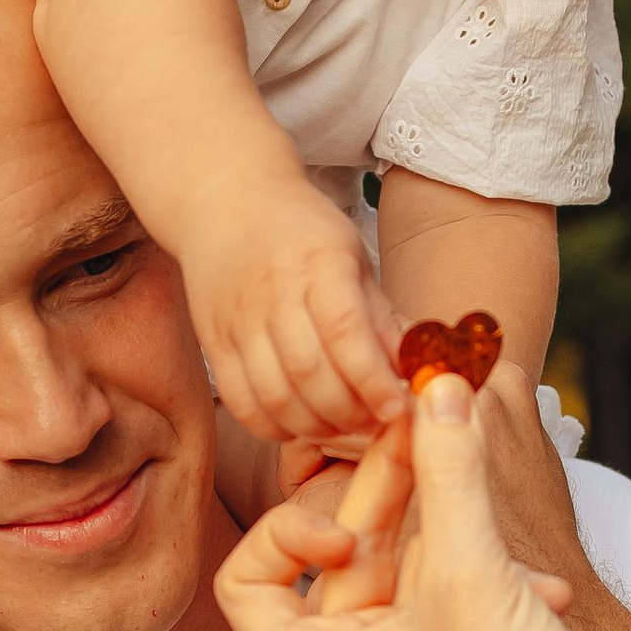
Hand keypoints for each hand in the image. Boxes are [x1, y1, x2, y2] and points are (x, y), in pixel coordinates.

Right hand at [183, 187, 408, 443]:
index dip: (374, 380)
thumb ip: (381, 316)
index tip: (398, 407)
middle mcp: (272, 294)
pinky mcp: (214, 343)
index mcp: (316, 264)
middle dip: (350, 413)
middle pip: (309, 373)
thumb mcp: (351, 257)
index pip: (345, 333)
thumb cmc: (299, 230)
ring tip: (343, 428)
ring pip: (274, 396)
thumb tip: (416, 371)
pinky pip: (241, 403)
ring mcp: (238, 322)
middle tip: (375, 424)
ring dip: (315, 426)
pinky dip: (274, 427)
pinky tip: (300, 425)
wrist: (224, 202)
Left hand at [215, 369, 616, 630]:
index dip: (287, 534)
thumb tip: (441, 387)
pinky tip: (541, 589)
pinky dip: (494, 574)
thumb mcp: (470, 576)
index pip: (246, 579)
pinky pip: (454, 585)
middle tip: (431, 424)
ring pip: (406, 558)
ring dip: (453, 520)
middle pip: (340, 548)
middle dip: (390, 490)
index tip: (350, 531)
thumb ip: (451, 475)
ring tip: (485, 478)